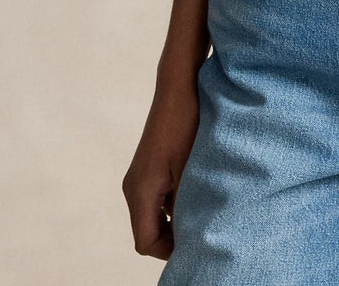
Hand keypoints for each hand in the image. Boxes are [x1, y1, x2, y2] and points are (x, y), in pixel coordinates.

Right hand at [122, 77, 200, 259]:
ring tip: (205, 209)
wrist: (180, 85)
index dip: (171, 251)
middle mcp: (133, 187)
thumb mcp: (190, 171)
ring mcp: (139, 176)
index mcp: (140, 191)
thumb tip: (190, 238)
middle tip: (204, 230)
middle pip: (148, 233)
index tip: (198, 245)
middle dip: (174, 238)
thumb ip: (184, 207)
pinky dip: (174, 204)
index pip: (146, 243)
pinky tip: (198, 190)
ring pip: (153, 216)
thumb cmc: (187, 125)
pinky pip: (157, 199)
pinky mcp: (148, 167)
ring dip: (176, 219)